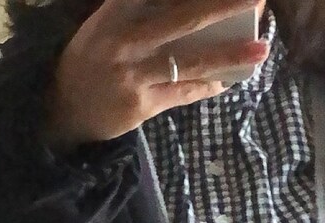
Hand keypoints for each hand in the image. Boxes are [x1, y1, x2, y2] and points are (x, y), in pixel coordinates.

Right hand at [44, 0, 268, 149]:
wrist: (63, 109)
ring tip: (261, 47)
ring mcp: (135, 75)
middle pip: (184, 18)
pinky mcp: (142, 105)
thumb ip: (137, 9)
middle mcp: (126, 40)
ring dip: (229, 54)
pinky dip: (208, 85)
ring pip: (191, 61)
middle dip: (224, 5)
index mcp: (116, 12)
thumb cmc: (92, 59)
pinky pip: (184, 93)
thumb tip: (192, 8)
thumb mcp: (106, 24)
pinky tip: (230, 79)